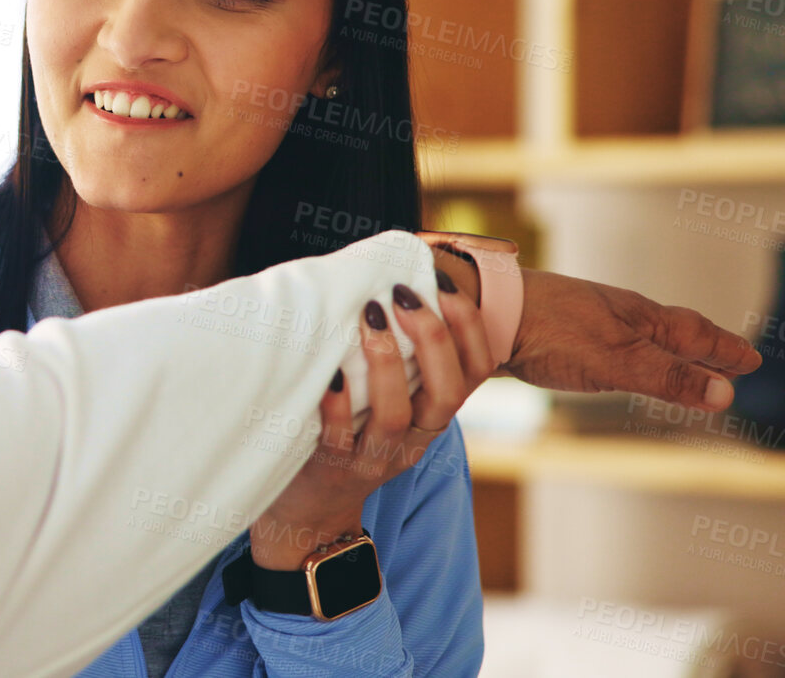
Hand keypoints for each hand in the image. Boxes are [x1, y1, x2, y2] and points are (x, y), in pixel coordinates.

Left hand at [249, 270, 491, 568]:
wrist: (308, 513)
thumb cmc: (346, 432)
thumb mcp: (382, 396)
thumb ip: (394, 351)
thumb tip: (388, 272)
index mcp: (431, 413)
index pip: (476, 370)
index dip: (470, 325)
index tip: (442, 280)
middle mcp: (413, 438)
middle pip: (447, 392)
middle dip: (433, 338)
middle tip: (403, 292)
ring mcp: (374, 458)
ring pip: (396, 415)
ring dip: (386, 361)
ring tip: (370, 315)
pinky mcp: (331, 470)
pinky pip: (340, 439)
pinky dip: (337, 405)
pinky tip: (330, 373)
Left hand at [505, 270, 762, 410]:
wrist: (484, 310)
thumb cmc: (550, 330)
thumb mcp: (617, 360)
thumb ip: (667, 377)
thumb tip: (726, 394)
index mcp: (640, 318)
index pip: (695, 335)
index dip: (724, 350)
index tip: (754, 359)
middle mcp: (618, 316)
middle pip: (672, 334)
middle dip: (704, 349)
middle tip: (733, 359)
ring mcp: (588, 322)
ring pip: (640, 338)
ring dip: (668, 351)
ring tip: (684, 361)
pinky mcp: (559, 333)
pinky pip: (610, 345)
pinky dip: (630, 355)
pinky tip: (615, 360)